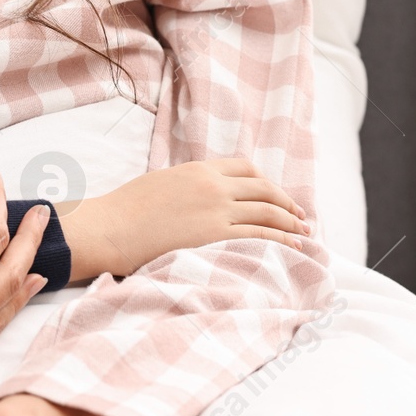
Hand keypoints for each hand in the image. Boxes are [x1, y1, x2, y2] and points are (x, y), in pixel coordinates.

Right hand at [57, 157, 309, 280]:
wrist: (111, 228)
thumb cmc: (125, 210)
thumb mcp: (160, 184)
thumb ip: (187, 187)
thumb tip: (201, 199)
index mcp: (198, 169)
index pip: (245, 168)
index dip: (267, 182)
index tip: (278, 194)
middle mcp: (213, 186)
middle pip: (263, 189)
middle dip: (286, 202)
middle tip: (301, 216)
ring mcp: (216, 210)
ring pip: (267, 212)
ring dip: (290, 222)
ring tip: (304, 233)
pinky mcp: (215, 235)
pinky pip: (259, 235)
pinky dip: (281, 240)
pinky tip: (292, 247)